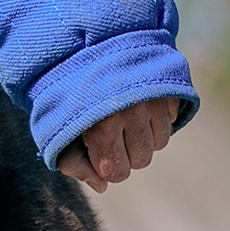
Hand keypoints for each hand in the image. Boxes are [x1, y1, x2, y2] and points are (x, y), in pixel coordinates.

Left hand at [57, 97, 178, 191]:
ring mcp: (152, 100)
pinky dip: (159, 118)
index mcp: (100, 127)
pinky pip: (171, 121)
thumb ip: (73, 163)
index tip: (97, 149)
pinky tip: (140, 104)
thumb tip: (101, 186)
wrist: (89, 44)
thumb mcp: (57, 127)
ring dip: (144, 137)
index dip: (107, 166)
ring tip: (125, 117)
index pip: (117, 172)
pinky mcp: (168, 88)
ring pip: (159, 143)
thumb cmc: (69, 92)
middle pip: (141, 161)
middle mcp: (130, 114)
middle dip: (126, 153)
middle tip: (111, 132)